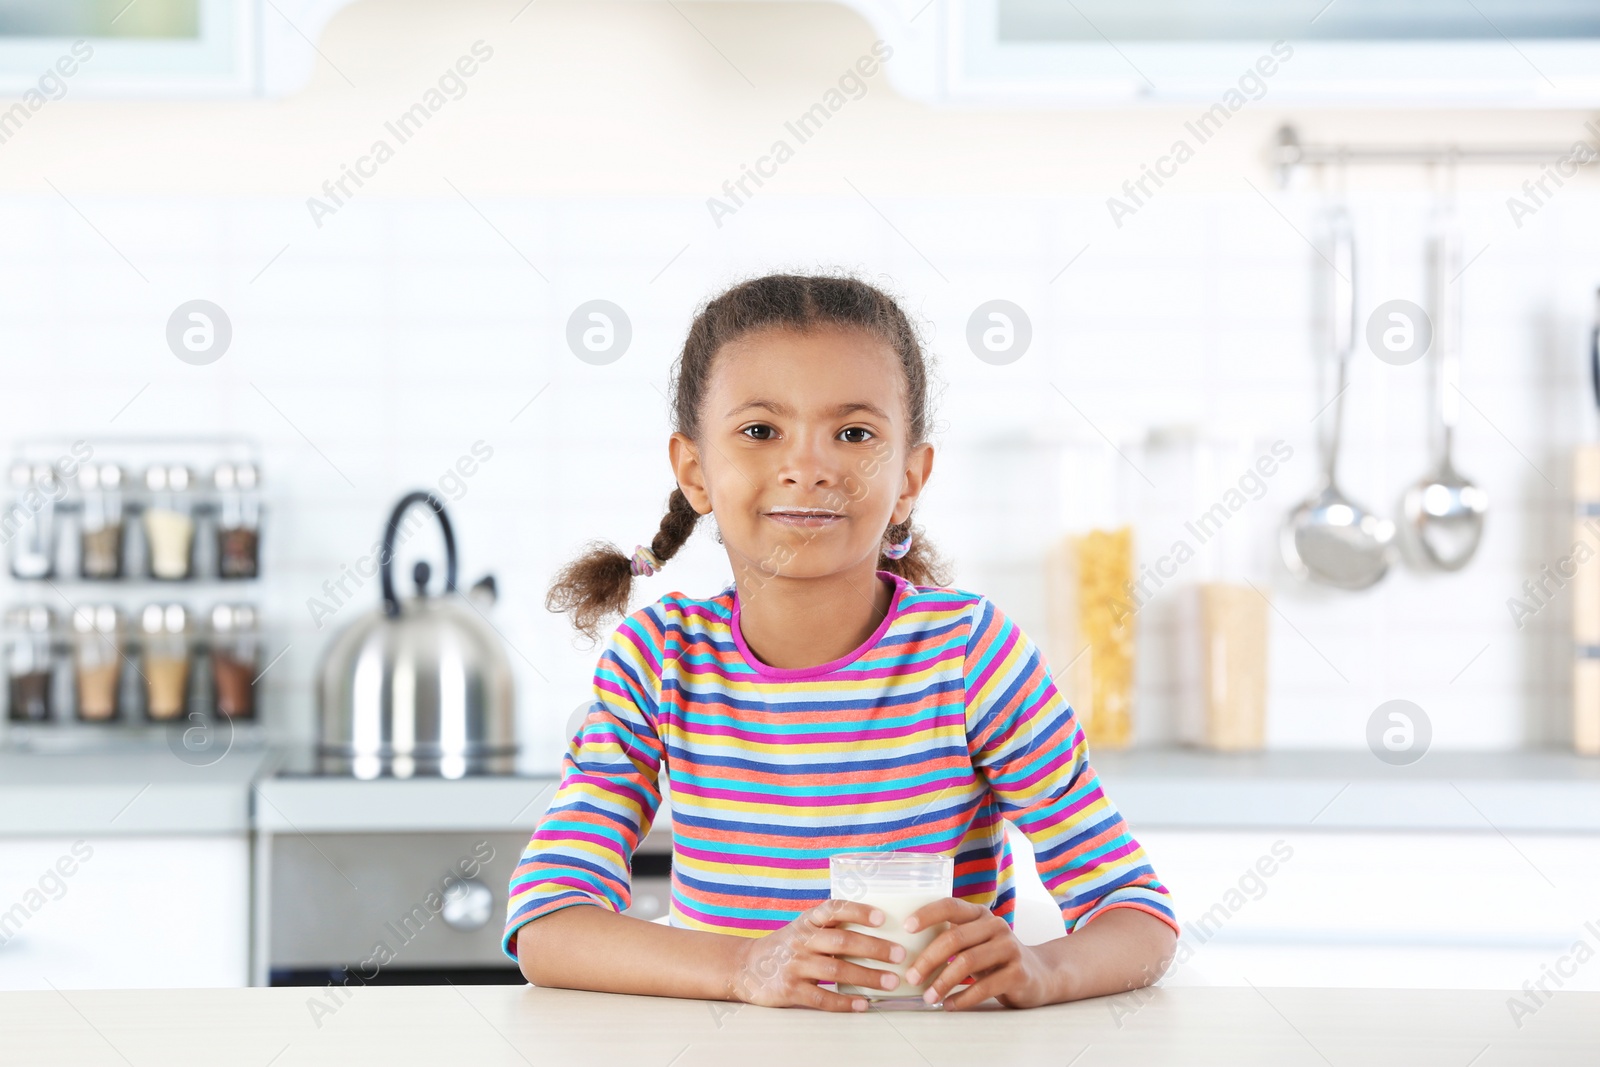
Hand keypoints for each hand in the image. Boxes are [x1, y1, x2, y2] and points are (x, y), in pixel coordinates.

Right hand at [727, 898, 908, 1011]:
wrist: (746, 966)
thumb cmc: (787, 946)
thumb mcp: (804, 927)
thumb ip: (831, 926)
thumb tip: (879, 928)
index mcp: (808, 920)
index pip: (835, 909)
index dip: (859, 912)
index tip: (883, 918)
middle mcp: (802, 940)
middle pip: (843, 942)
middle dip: (875, 949)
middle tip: (900, 955)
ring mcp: (795, 965)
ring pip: (837, 971)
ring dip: (868, 977)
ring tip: (891, 982)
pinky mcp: (790, 990)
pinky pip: (822, 998)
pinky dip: (845, 1003)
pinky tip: (864, 1004)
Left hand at [902, 898, 1052, 1009]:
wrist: (1040, 974)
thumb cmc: (995, 958)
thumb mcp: (975, 942)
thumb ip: (952, 939)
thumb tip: (907, 952)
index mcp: (980, 914)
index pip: (950, 905)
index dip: (927, 914)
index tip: (906, 927)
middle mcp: (996, 926)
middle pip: (955, 938)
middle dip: (928, 959)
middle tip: (911, 977)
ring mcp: (1009, 948)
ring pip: (968, 962)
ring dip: (943, 982)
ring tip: (928, 997)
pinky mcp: (1018, 973)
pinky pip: (985, 987)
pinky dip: (962, 998)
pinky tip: (949, 1005)